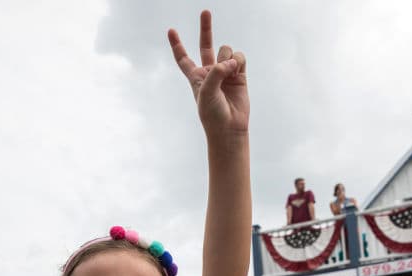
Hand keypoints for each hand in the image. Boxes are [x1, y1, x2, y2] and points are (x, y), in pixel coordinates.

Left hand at [169, 11, 247, 140]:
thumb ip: (215, 73)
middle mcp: (210, 72)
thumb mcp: (206, 92)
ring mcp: (226, 72)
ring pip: (226, 51)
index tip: (171, 31)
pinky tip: (237, 71)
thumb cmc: (212, 114)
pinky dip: (238, 61)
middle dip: (206, 28)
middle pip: (206, 45)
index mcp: (195, 76)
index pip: (183, 58)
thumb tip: (231, 62)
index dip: (177, 45)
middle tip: (205, 11)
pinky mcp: (240, 75)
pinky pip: (239, 57)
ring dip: (227, 58)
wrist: (229, 129)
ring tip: (229, 72)